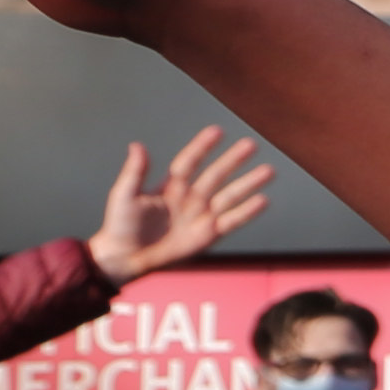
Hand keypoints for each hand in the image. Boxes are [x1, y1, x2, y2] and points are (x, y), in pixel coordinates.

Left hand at [88, 124, 272, 285]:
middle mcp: (190, 198)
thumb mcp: (124, 195)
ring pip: (229, 195)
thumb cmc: (120, 226)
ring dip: (248, 183)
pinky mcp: (208, 235)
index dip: (202, 147)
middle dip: (234, 160)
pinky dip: (247, 212)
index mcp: (171, 186)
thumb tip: (137, 145)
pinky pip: (232, 221)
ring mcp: (201, 216)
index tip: (217, 131)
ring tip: (269, 170)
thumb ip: (134, 172)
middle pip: (216, 175)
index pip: (190, 162)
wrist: (125, 258)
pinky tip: (263, 200)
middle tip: (251, 144)